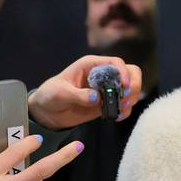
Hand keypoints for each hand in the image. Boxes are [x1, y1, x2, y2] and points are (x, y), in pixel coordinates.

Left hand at [28, 55, 142, 129]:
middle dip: (134, 85)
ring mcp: (107, 89)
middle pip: (131, 72)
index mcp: (92, 65)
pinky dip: (125, 110)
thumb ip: (78, 95)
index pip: (115, 63)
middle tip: (127, 99)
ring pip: (131, 88)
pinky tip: (117, 117)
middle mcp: (103, 74)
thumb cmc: (50, 94)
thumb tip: (97, 98)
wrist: (47, 112)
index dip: (123, 72)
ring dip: (131, 99)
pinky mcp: (107, 103)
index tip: (124, 86)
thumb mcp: (60, 93)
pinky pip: (124, 104)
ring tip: (121, 110)